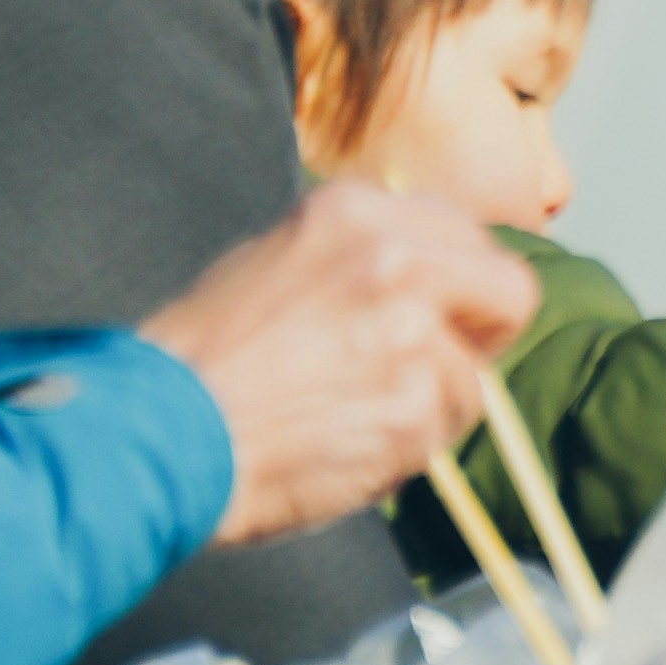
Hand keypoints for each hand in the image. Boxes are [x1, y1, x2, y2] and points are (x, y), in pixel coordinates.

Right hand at [135, 180, 541, 547]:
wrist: (158, 429)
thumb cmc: (201, 357)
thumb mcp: (275, 260)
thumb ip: (359, 259)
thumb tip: (428, 281)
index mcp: (356, 212)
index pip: (466, 237)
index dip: (459, 286)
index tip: (439, 316)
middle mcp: (395, 260)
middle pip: (507, 291)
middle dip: (479, 335)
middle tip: (432, 370)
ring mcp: (411, 335)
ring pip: (473, 380)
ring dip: (428, 408)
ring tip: (351, 419)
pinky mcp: (413, 409)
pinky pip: (440, 435)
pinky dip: (403, 452)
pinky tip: (343, 449)